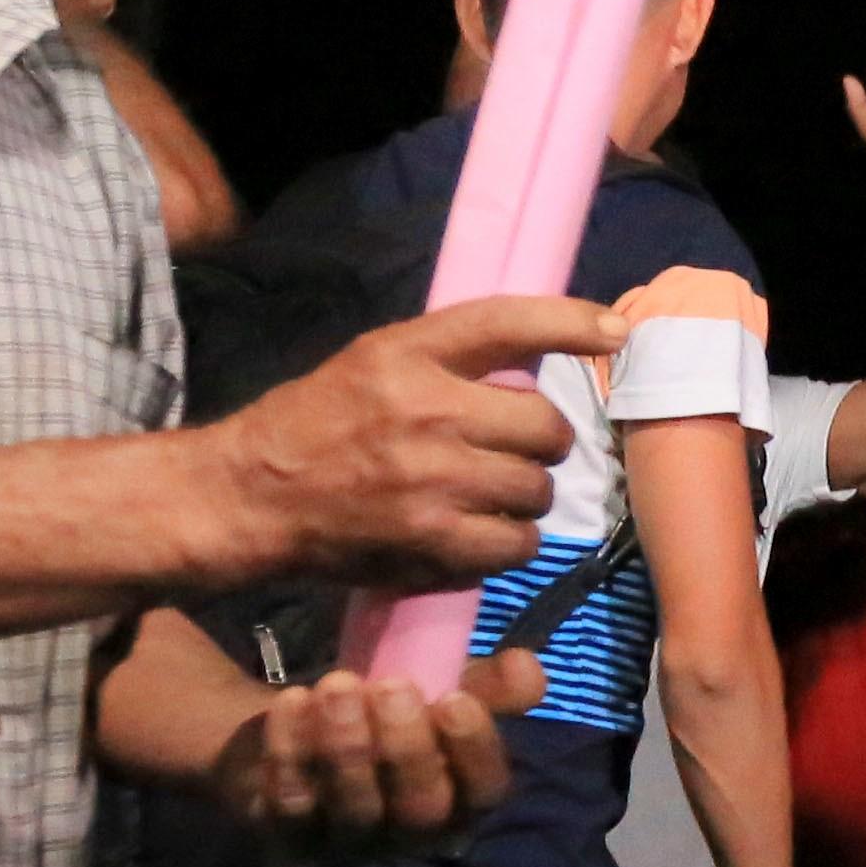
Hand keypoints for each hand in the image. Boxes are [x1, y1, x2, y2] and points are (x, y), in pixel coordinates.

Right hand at [205, 295, 621, 586]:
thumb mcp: (374, 362)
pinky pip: (518, 543)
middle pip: (544, 426)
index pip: (509, 322)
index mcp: (409, 353)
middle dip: (540, 444)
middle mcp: (427, 409)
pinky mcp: (432, 540)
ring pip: (538, 489)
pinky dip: (509, 543)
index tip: (614, 332)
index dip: (572, 323)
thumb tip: (540, 357)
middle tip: (513, 452)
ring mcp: (433, 479)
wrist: (250, 496)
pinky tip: (478, 534)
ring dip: (525, 497)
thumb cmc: (315, 424)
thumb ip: (449, 357)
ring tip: (488, 496)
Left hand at [205, 651, 534, 857]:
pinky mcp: (288, 833)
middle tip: (391, 686)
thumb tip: (526, 667)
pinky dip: (291, 750)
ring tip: (338, 684)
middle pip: (420, 811)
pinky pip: (290, 801)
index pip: (483, 793)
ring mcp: (346, 840)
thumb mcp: (441, 693)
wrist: (303, 739)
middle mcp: (407, 832)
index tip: (456, 699)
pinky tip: (293, 701)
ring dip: (349, 745)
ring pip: (355, 809)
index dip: (474, 751)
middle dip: (408, 749)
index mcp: (457, 799)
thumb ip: (487, 685)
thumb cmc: (388, 717)